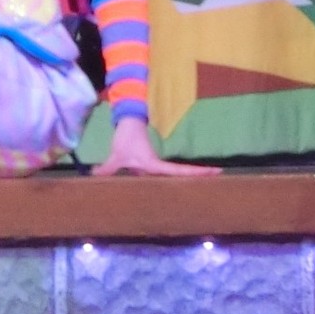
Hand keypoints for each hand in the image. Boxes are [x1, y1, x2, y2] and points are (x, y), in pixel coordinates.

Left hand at [92, 117, 220, 176]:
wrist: (127, 124)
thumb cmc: (126, 138)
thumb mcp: (117, 154)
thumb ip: (108, 168)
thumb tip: (95, 176)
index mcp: (155, 165)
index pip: (179, 171)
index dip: (197, 173)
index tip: (216, 171)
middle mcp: (158, 167)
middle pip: (181, 175)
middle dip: (199, 178)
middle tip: (220, 181)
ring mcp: (154, 166)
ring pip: (171, 176)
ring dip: (186, 180)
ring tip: (207, 186)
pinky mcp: (148, 165)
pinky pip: (161, 176)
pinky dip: (168, 181)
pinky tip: (172, 190)